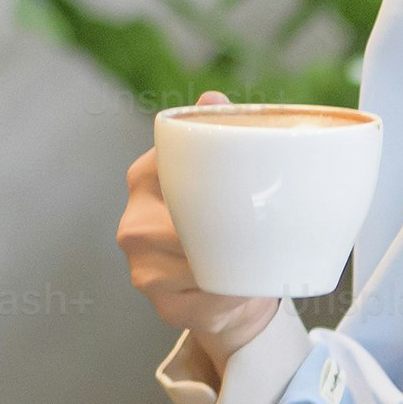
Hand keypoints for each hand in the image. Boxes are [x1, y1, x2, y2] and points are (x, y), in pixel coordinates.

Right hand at [119, 99, 279, 364]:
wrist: (232, 294)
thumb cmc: (227, 225)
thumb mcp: (224, 176)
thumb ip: (220, 134)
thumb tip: (211, 99)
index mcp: (145, 178)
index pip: (173, 170)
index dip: (213, 182)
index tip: (250, 190)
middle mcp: (134, 222)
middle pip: (185, 224)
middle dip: (229, 230)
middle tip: (268, 229)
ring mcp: (143, 267)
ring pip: (197, 264)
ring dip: (235, 266)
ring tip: (259, 262)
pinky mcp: (161, 304)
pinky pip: (204, 300)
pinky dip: (231, 298)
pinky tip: (243, 291)